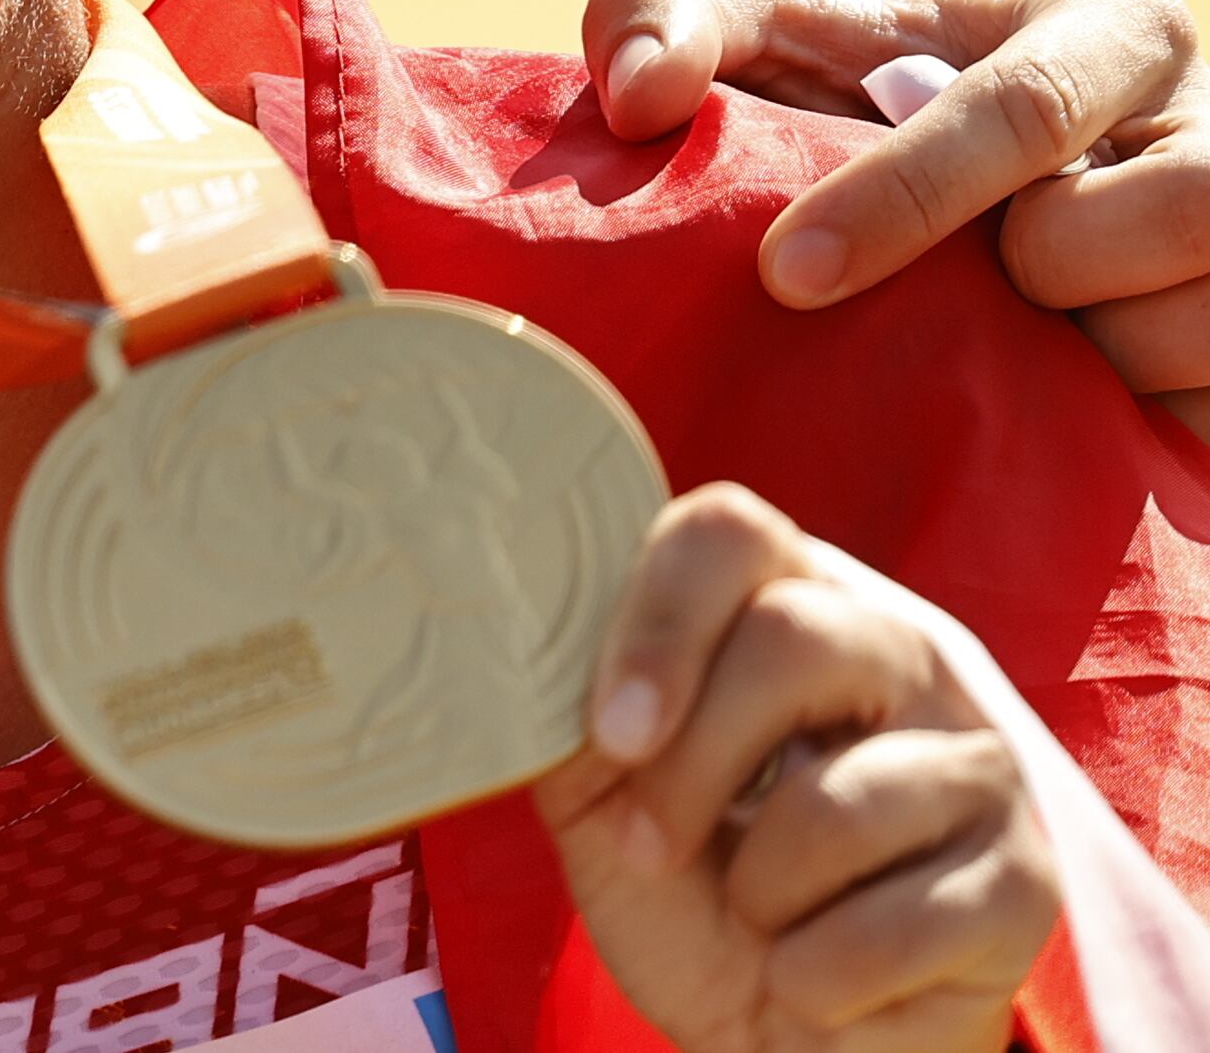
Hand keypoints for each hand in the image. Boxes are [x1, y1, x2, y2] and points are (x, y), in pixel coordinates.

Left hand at [539, 485, 1058, 1050]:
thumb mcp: (599, 790)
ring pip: (841, 795)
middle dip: (692, 764)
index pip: (730, 530)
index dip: (658, 618)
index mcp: (790, 605)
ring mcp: (980, 764)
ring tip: (755, 913)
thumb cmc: (689, 891)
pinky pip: (897, 920)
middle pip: (795, 635)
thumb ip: (569, 703)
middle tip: (651, 842)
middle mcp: (903, 658)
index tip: (610, 730)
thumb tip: (506, 637)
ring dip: (756, 886)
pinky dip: (818, 974)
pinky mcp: (1025, 882)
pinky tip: (817, 974)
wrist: (777, 1036)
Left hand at [585, 0, 1209, 419]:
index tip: (791, 274)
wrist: (987, 222)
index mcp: (1110, 27)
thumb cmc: (868, 112)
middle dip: (1032, 277)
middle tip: (953, 298)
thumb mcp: (781, 42)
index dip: (905, 195)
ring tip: (1017, 346)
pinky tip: (1067, 414)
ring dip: (1093, 359)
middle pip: (1160, 216)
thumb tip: (635, 93)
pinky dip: (1136, 422)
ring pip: (1204, 326)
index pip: (1025, 108)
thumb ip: (675, 16)